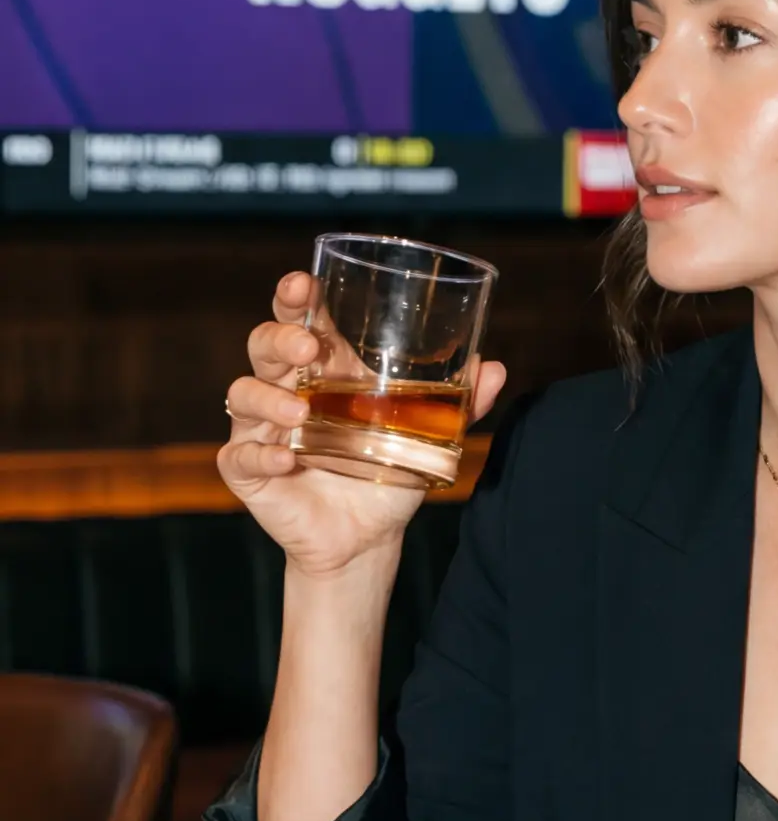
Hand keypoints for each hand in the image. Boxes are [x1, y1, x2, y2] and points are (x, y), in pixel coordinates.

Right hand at [219, 270, 506, 577]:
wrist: (368, 537)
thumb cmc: (389, 471)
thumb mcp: (429, 435)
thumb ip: (460, 403)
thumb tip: (494, 369)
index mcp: (324, 370)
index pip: (299, 319)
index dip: (295, 297)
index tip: (303, 284)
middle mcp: (286, 390)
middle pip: (264, 345)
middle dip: (280, 337)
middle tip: (309, 347)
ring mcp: (262, 429)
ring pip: (243, 394)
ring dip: (268, 398)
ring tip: (300, 414)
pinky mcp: (250, 470)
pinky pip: (241, 455)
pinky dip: (261, 454)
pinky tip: (287, 457)